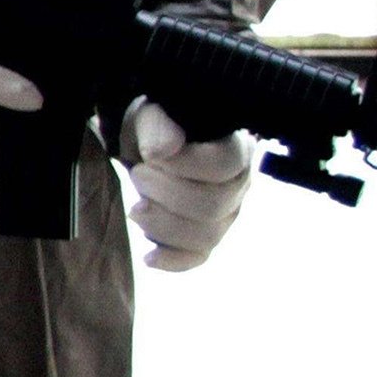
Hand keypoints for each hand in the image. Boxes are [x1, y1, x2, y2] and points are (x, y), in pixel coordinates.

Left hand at [122, 97, 250, 270]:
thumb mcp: (151, 115)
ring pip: (207, 236)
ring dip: (163, 225)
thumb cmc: (156, 128)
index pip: (225, 164)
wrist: (149, 148)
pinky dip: (173, 260)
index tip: (151, 156)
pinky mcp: (207, 238)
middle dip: (167, 194)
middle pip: (214, 205)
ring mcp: (227, 215)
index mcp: (237, 149)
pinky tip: (148, 257)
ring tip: (136, 207)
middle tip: (138, 175)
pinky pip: (198, 257)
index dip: (185, 164)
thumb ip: (157, 125)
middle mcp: (240, 185)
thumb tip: (164, 150)